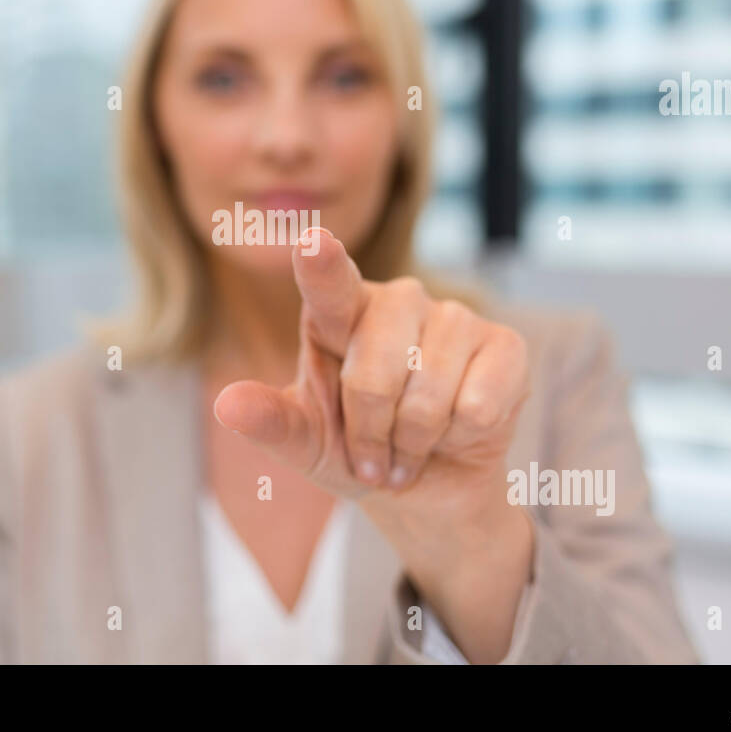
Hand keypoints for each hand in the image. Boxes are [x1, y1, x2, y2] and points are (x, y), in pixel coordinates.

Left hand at [213, 227, 534, 662]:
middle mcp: (397, 301)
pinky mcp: (504, 345)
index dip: (323, 265)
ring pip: (430, 390)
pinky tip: (460, 430)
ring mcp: (454, 317)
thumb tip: (226, 405)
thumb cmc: (357, 452)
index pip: (329, 285)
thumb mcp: (307, 444)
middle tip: (374, 460)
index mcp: (338, 315)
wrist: (427, 489)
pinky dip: (463, 434)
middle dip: (371, 432)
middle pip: (377, 369)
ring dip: (415, 441)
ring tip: (410, 451)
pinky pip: (478, 401)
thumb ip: (271, 422)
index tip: (311, 242)